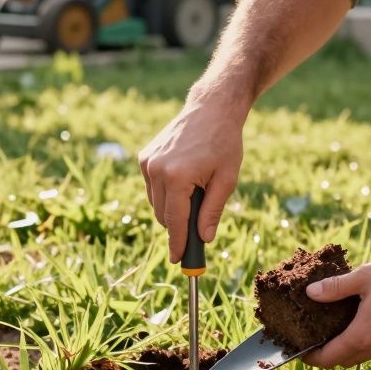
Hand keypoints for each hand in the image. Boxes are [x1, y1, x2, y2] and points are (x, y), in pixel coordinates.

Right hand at [138, 100, 243, 261]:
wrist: (211, 108)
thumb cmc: (224, 143)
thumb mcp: (226, 179)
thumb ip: (212, 211)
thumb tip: (204, 239)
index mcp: (177, 177)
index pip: (175, 221)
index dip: (178, 243)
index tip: (178, 260)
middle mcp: (156, 170)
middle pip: (163, 216)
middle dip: (178, 226)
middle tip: (197, 229)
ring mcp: (147, 163)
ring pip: (156, 203)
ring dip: (172, 208)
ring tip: (195, 192)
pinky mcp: (144, 157)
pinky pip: (152, 188)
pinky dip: (165, 192)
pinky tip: (183, 179)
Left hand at [300, 250, 370, 368]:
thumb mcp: (364, 277)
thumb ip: (335, 288)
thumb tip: (311, 293)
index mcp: (364, 335)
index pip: (330, 359)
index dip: (311, 358)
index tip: (299, 351)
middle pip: (344, 360)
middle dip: (326, 354)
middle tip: (313, 337)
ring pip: (361, 356)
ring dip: (346, 348)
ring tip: (334, 328)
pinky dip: (363, 342)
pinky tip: (359, 323)